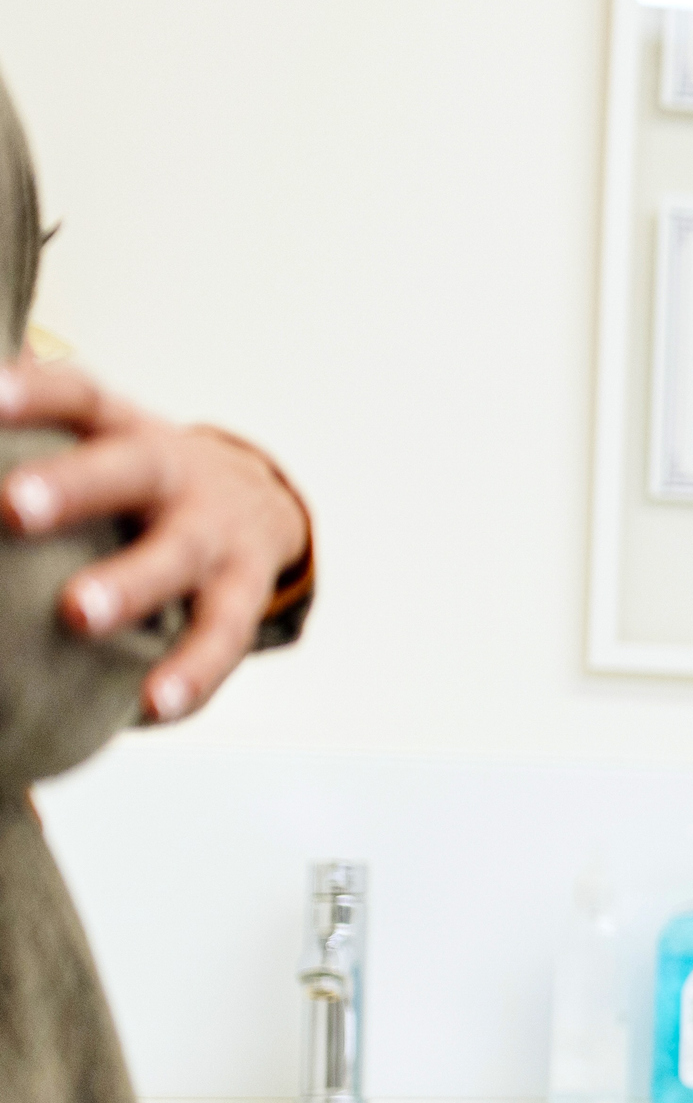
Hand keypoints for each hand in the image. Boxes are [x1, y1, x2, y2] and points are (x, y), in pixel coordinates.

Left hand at [0, 356, 310, 722]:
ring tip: (77, 614)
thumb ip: (35, 439)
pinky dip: (193, 672)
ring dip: (130, 584)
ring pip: (177, 556)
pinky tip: (152, 707)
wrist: (259, 503)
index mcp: (125, 431)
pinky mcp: (244, 592)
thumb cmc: (135, 480)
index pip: (80, 399)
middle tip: (13, 507)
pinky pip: (223, 635)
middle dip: (74, 486)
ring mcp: (215, 535)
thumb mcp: (97, 442)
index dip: (35, 395)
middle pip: (130, 470)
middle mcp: (175, 476)